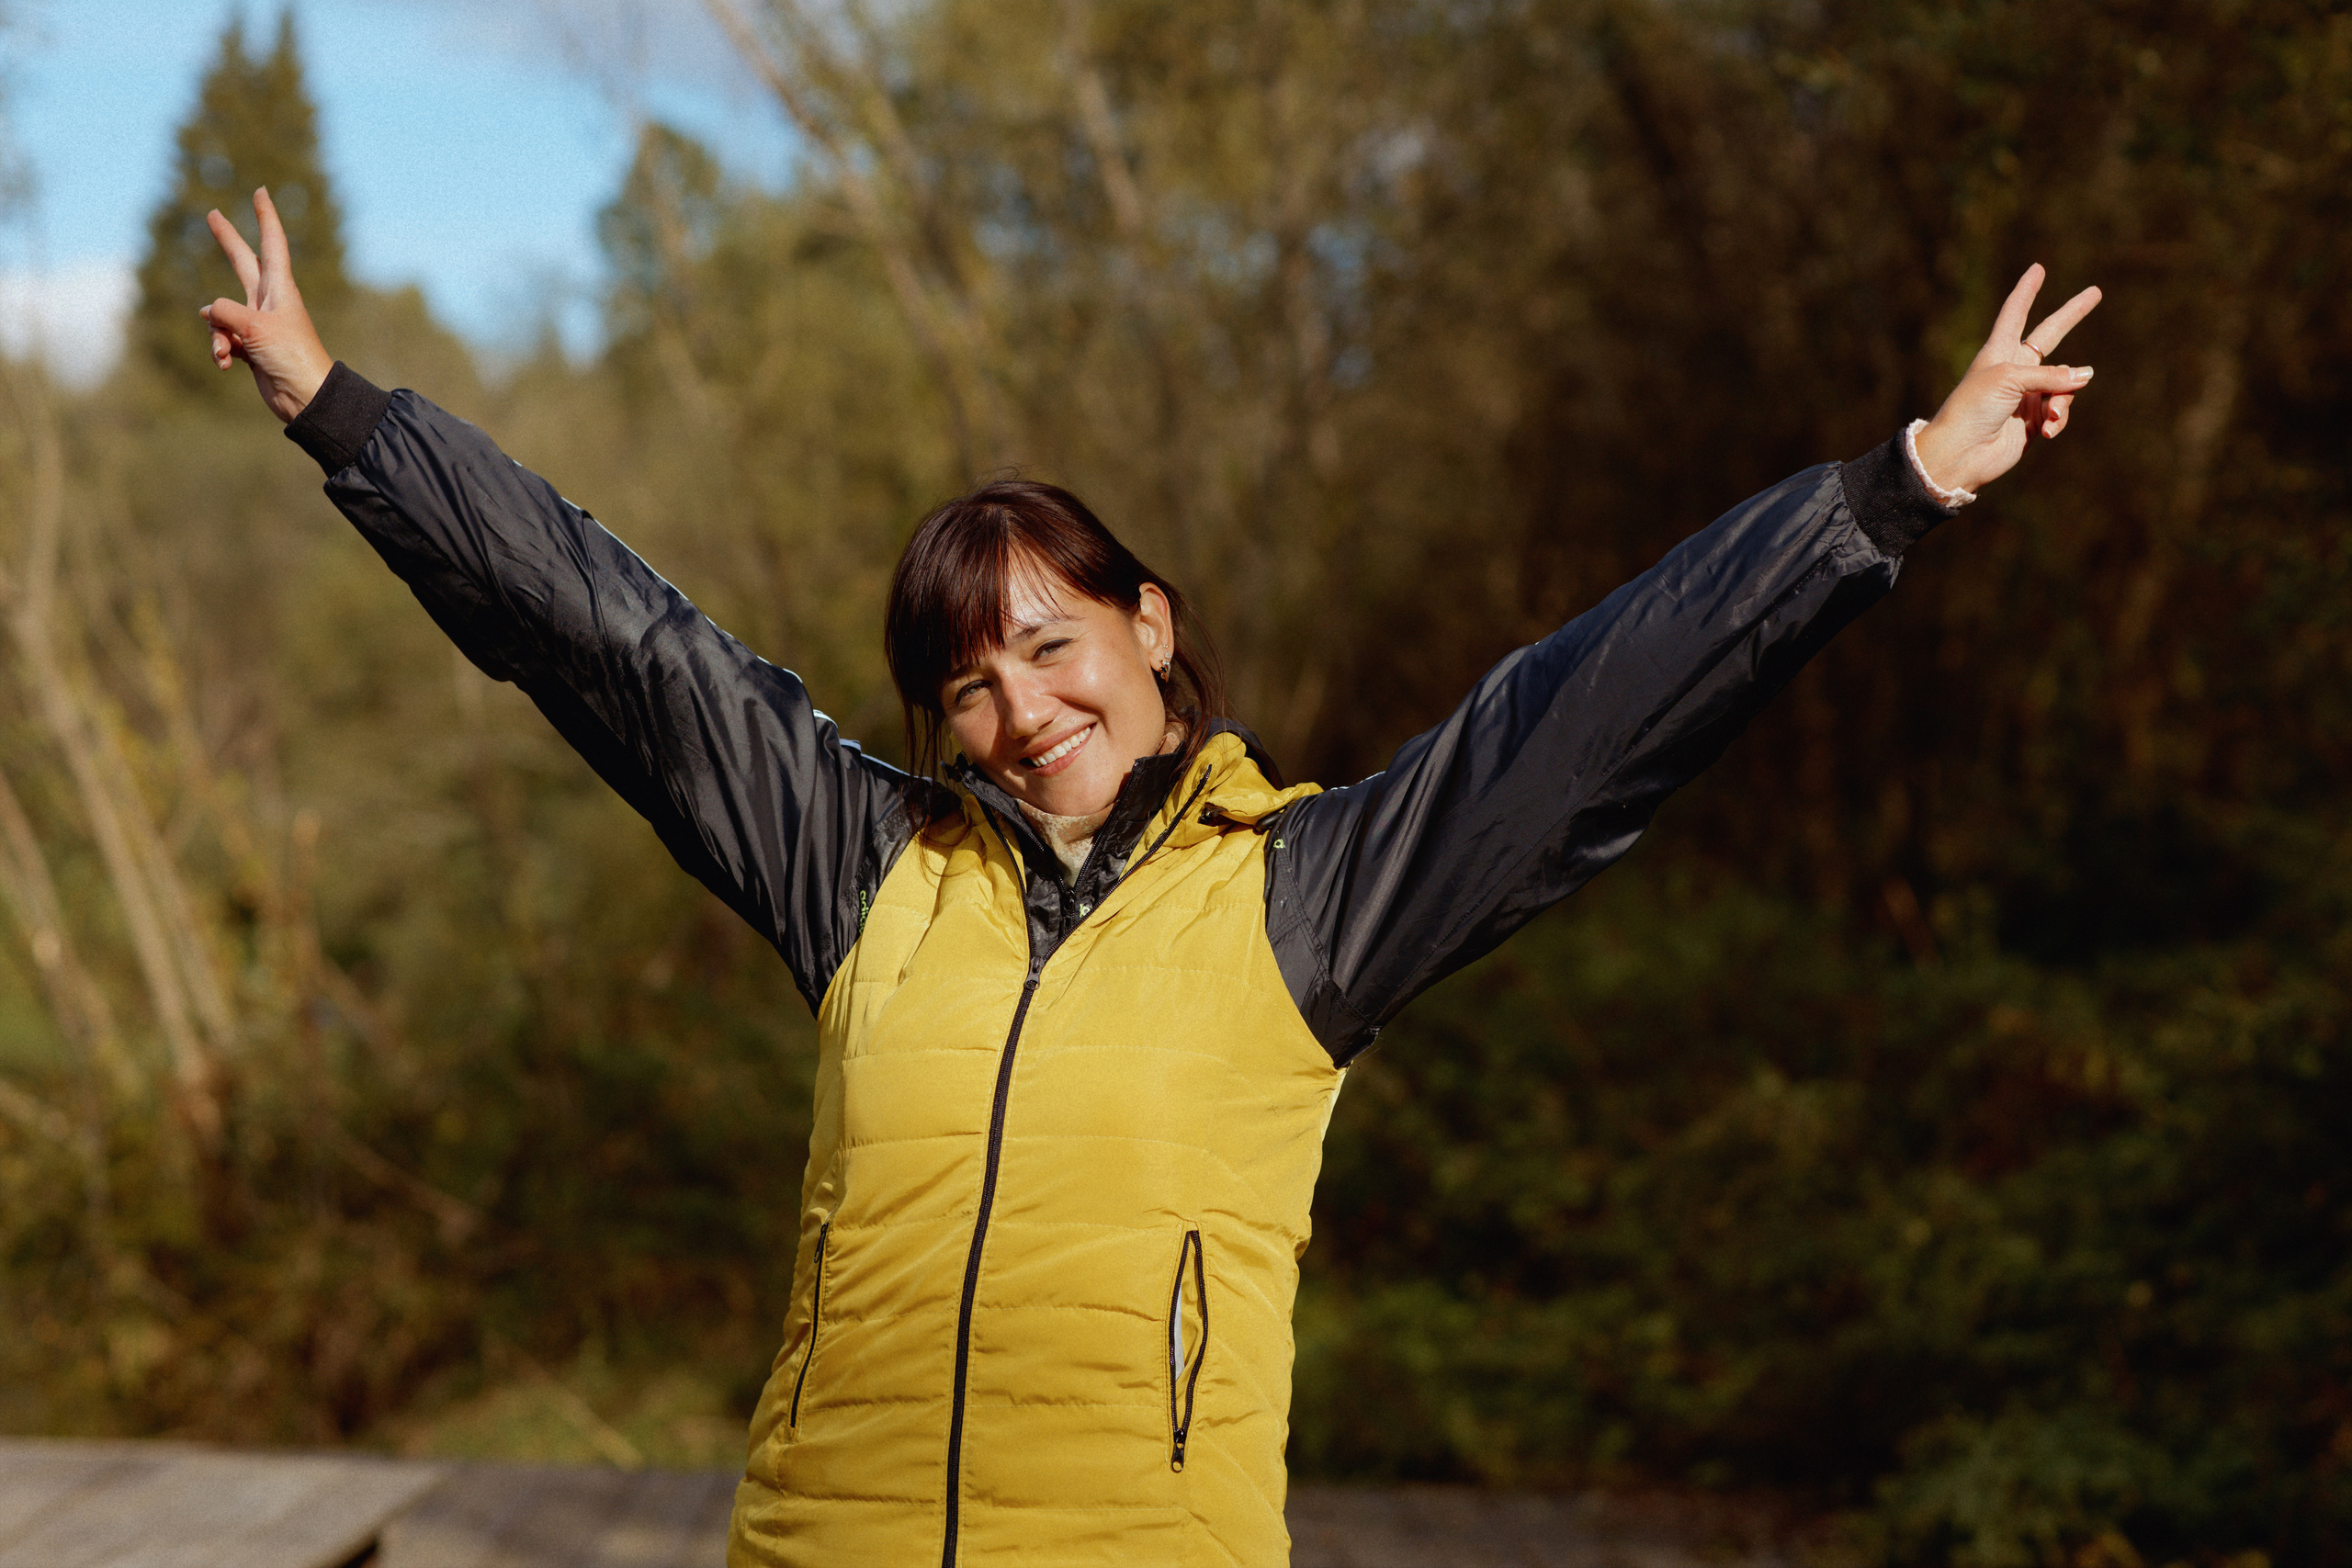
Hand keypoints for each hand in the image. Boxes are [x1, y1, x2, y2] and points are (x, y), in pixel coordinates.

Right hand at [197, 188, 333, 423]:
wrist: (304, 397)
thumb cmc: (290, 357)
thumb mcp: (254, 328)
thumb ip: (226, 312)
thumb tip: (207, 312)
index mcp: (279, 289)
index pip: (271, 243)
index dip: (265, 217)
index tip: (261, 192)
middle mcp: (268, 301)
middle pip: (242, 262)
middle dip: (227, 240)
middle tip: (212, 214)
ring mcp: (257, 323)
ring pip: (220, 314)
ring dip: (217, 334)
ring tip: (228, 353)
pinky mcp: (250, 345)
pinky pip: (222, 339)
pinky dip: (220, 351)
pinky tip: (227, 365)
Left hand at [1914, 264, 2101, 495]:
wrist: (1960, 454)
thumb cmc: (1974, 409)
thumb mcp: (2010, 380)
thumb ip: (2050, 374)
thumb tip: (2086, 375)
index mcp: (1999, 352)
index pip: (2015, 313)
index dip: (2027, 291)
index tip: (2037, 269)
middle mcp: (2014, 369)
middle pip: (2050, 335)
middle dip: (2072, 315)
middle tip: (2095, 292)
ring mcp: (2026, 394)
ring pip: (2064, 384)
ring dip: (2063, 399)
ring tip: (2050, 417)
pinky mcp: (2033, 421)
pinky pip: (2060, 412)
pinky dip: (2058, 420)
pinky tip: (2047, 431)